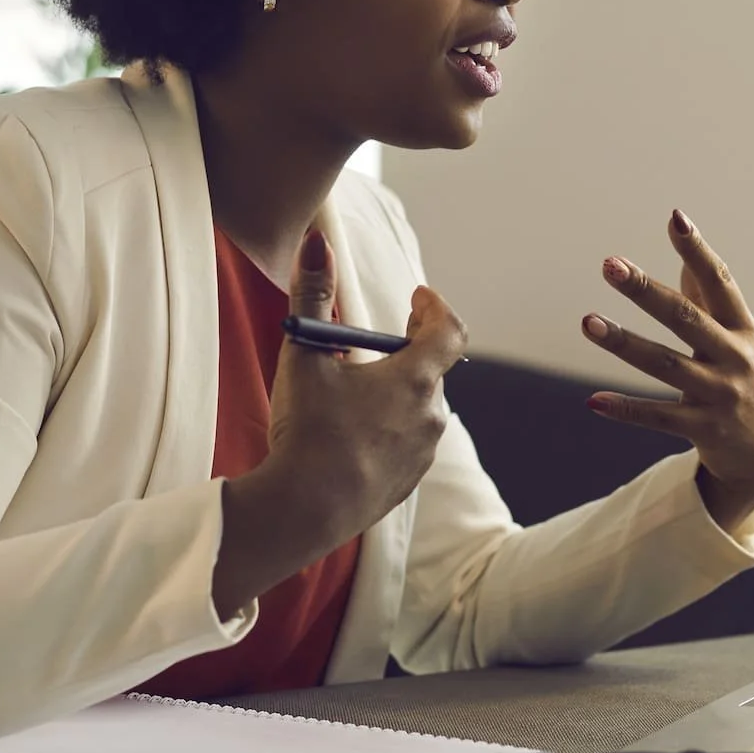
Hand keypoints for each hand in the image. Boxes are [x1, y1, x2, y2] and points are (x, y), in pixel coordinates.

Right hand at [213, 230, 466, 614]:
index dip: (435, 308)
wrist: (305, 511)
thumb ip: (312, 295)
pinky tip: (352, 435)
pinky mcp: (407, 483)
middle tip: (373, 343)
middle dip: (405, 351)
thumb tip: (316, 242)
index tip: (418, 296)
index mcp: (416, 379)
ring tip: (357, 391)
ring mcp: (422, 453)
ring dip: (395, 393)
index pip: (449, 330)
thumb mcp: (304, 356)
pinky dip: (386, 429)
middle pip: (429, 369)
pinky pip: (405, 443)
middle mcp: (431, 415)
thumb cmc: (309, 430)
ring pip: (416, 408)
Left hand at [580, 210, 753, 530]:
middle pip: (686, 318)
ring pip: (665, 365)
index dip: (698, 250)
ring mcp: (721, 395)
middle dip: (647, 290)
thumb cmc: (749, 382)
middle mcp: (735, 358)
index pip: (721, 282)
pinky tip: (593, 401)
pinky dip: (626, 409)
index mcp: (743, 329)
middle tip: (610, 265)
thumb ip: (710, 300)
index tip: (675, 218)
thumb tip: (685, 254)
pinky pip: (659, 417)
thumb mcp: (740, 340)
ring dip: (624, 343)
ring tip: (588, 322)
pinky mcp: (705, 430)